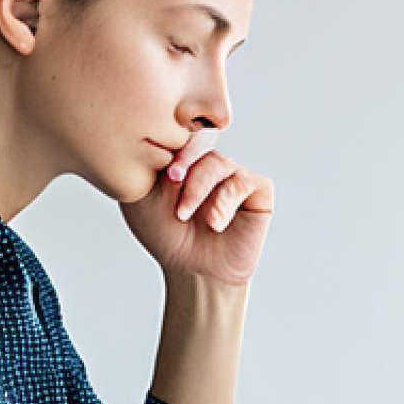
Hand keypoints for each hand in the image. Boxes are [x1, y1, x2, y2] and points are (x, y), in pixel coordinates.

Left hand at [120, 130, 273, 285]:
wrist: (192, 270)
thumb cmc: (167, 236)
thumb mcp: (145, 197)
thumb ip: (155, 166)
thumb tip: (175, 143)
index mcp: (183, 158)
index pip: (179, 132)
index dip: (168, 143)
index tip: (157, 169)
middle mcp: (210, 162)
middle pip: (199, 143)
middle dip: (183, 162)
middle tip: (172, 182)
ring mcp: (234, 175)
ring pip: (218, 163)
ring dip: (198, 190)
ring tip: (184, 215)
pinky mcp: (258, 190)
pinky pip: (242, 182)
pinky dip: (224, 202)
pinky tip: (215, 223)